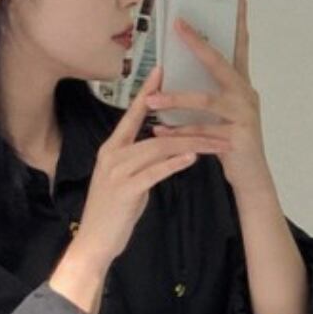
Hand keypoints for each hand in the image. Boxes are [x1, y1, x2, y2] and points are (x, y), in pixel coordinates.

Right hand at [76, 63, 231, 263]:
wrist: (95, 241)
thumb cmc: (114, 212)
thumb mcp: (127, 180)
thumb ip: (141, 162)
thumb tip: (163, 150)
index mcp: (111, 148)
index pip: (132, 114)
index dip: (147, 92)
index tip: (162, 71)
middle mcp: (112, 154)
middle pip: (156, 133)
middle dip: (189, 127)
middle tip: (217, 121)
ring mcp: (117, 172)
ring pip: (159, 150)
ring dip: (191, 144)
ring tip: (217, 143)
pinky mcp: (125, 190)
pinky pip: (154, 172)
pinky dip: (174, 163)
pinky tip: (192, 157)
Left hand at [142, 0, 271, 196]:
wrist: (251, 176)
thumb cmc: (231, 140)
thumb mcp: (220, 110)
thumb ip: (205, 89)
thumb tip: (175, 70)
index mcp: (241, 85)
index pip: (239, 44)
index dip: (238, 18)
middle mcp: (246, 95)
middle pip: (221, 63)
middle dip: (199, 43)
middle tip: (179, 25)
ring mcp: (244, 116)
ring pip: (207, 101)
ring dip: (177, 99)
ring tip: (153, 100)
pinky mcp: (238, 138)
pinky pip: (202, 132)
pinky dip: (178, 133)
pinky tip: (160, 132)